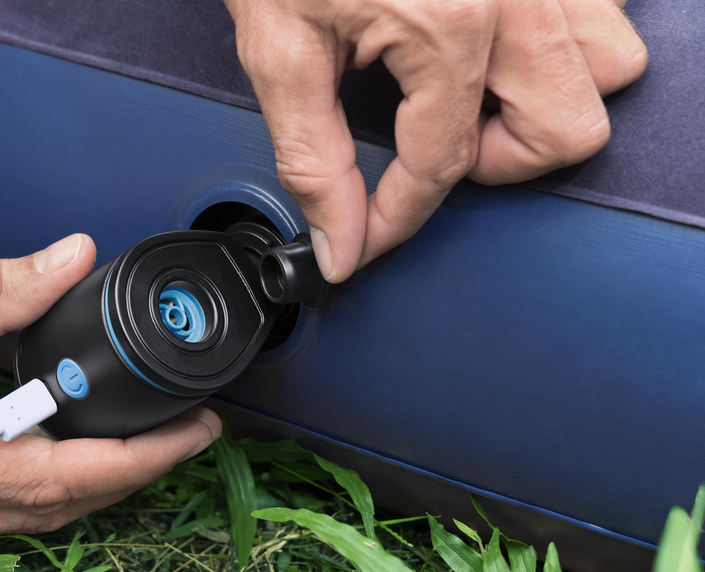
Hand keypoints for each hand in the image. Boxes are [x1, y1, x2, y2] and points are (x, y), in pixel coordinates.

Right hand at [0, 234, 220, 546]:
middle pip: (46, 508)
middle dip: (126, 473)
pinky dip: (30, 481)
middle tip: (180, 434)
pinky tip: (56, 448)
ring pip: (15, 515)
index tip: (188, 434)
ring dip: (82, 482)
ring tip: (134, 439)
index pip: (53, 478)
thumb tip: (66, 260)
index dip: (134, 459)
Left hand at [224, 0, 647, 281]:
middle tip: (432, 150)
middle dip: (496, 162)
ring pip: (605, 69)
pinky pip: (597, 14)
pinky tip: (490, 53)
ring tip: (468, 97)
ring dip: (540, 104)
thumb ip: (313, 158)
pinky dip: (552, 50)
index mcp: (449, 20)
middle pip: (566, 130)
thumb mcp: (278, 49)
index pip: (444, 164)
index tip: (368, 238)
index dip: (399, 219)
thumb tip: (339, 238)